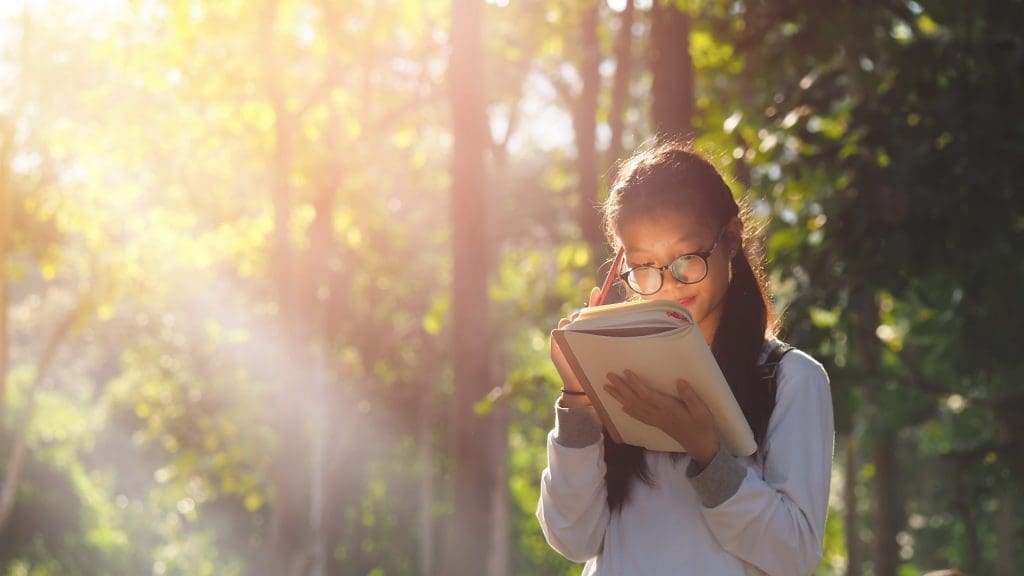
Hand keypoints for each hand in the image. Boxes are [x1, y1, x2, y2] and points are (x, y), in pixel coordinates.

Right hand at [550, 287, 600, 402]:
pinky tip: (567, 338)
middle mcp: (574, 330)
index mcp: (586, 330)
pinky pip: (557, 330)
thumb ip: (603, 332)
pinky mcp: (555, 342)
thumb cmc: (591, 366)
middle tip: (588, 325)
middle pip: (576, 314)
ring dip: (572, 324)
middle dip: (580, 316)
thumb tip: (617, 322)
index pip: (589, 311)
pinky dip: (562, 332)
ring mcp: (563, 335)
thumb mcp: (600, 347)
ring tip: (578, 334)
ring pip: (566, 321)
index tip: (598, 290)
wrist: (579, 383)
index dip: (593, 299)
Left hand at [604, 371, 719, 465]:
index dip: (635, 384)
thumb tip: (680, 381)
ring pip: (634, 408)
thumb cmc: (702, 426)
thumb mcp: (702, 411)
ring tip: (607, 388)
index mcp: (668, 409)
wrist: (701, 446)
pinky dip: (629, 411)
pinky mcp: (657, 424)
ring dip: (620, 397)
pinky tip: (622, 407)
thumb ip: (690, 396)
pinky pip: (639, 417)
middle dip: (621, 388)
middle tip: (609, 376)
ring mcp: (656, 421)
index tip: (626, 372)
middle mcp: (658, 414)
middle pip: (635, 400)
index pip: (647, 395)